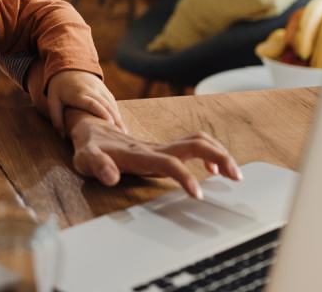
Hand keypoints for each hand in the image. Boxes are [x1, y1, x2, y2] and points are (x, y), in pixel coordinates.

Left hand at [41, 69, 125, 134]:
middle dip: (115, 119)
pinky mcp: (104, 88)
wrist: (67, 66)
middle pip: (106, 105)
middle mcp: (91, 90)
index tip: (109, 124)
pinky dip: (116, 111)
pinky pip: (112, 101)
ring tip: (123, 132)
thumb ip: (56, 118)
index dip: (101, 113)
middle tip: (121, 134)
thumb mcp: (53, 100)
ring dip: (118, 117)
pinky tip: (120, 123)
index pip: (92, 103)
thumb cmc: (59, 86)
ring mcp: (99, 88)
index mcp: (78, 94)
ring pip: (111, 103)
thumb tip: (63, 136)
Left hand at [66, 109, 242, 199]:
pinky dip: (210, 154)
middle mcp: (154, 147)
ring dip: (219, 153)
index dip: (184, 176)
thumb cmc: (89, 146)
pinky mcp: (163, 149)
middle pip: (194, 145)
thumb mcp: (86, 158)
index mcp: (139, 154)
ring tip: (234, 173)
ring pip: (198, 142)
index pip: (168, 163)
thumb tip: (110, 177)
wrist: (90, 127)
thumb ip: (98, 166)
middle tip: (235, 177)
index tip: (198, 194)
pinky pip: (193, 145)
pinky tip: (214, 169)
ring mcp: (160, 146)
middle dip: (218, 157)